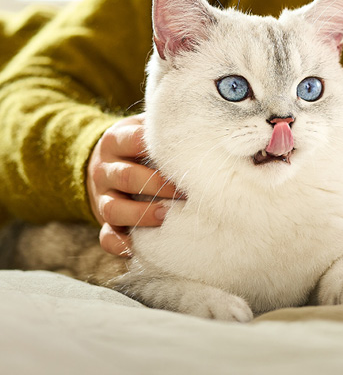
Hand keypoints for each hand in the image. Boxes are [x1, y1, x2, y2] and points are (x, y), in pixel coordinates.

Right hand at [86, 114, 182, 256]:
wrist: (107, 162)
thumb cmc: (140, 144)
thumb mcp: (146, 127)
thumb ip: (167, 127)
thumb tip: (208, 126)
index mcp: (117, 140)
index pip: (133, 140)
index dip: (158, 148)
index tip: (184, 153)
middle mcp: (106, 169)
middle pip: (126, 177)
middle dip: (156, 185)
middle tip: (184, 190)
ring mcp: (102, 196)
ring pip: (112, 208)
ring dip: (140, 214)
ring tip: (165, 215)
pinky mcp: (104, 220)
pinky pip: (105, 235)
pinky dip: (118, 243)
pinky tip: (135, 247)